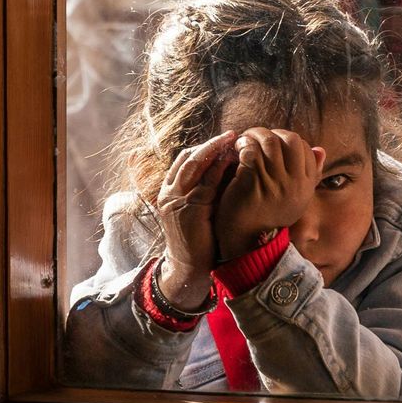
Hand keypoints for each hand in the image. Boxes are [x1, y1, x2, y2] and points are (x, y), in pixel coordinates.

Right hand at [154, 130, 237, 309]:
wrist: (188, 268)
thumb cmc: (198, 239)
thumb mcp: (198, 210)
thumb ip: (205, 191)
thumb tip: (228, 168)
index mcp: (169, 191)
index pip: (185, 160)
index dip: (204, 148)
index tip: (223, 140)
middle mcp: (169, 192)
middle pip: (188, 158)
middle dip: (210, 144)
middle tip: (230, 134)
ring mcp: (177, 200)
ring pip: (195, 165)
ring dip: (214, 150)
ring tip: (232, 140)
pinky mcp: (189, 209)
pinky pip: (205, 182)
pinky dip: (218, 168)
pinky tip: (232, 161)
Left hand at [214, 128, 325, 259]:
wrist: (247, 243)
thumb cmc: (268, 215)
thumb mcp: (295, 197)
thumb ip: (309, 174)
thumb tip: (320, 149)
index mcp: (306, 186)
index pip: (305, 148)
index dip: (286, 139)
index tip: (271, 142)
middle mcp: (294, 184)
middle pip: (290, 140)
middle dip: (272, 133)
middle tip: (256, 136)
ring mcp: (274, 184)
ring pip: (269, 142)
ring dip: (254, 135)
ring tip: (244, 140)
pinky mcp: (253, 184)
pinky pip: (251, 152)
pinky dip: (243, 145)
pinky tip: (237, 149)